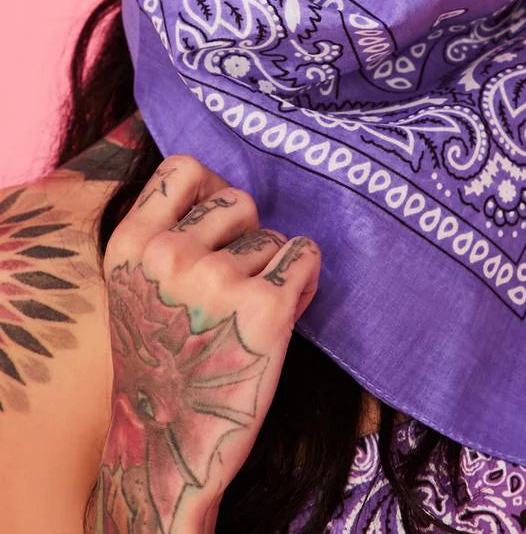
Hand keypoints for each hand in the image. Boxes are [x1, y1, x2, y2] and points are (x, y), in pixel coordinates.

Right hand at [93, 154, 320, 533]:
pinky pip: (306, 256)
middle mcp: (170, 256)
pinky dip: (304, 281)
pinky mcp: (267, 307)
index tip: (214, 228)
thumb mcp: (136, 284)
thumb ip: (166, 231)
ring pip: (273, 236)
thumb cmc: (163, 358)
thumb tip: (224, 186)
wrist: (169, 446)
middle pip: (239, 200)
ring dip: (273, 268)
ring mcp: (219, 281)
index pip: (185, 167)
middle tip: (231, 286)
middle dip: (246, 235)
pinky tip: (280, 315)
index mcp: (131, 244)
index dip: (209, 192)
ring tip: (247, 314)